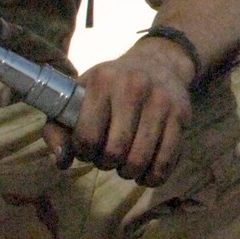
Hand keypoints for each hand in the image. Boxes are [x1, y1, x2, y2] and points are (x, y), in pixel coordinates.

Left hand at [57, 38, 195, 185]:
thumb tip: (62, 161)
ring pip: (140, 159)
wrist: (159, 62)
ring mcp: (161, 102)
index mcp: (103, 81)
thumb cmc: (112, 85)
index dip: (84, 151)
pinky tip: (146, 172)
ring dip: (129, 172)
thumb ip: (59, 127)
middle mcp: (133, 88)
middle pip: (115, 151)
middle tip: (108, 157)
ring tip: (125, 165)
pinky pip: (165, 161)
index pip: (87, 135)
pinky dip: (153, 176)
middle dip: (107, 163)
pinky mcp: (181, 116)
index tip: (88, 148)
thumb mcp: (80, 94)